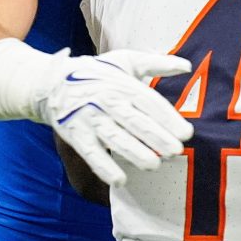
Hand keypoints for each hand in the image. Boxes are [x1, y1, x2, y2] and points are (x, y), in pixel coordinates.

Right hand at [40, 49, 193, 187]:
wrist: (52, 81)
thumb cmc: (98, 72)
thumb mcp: (127, 60)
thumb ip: (157, 63)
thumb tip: (187, 66)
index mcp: (124, 85)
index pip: (150, 102)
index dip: (169, 118)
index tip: (186, 134)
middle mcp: (108, 102)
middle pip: (135, 122)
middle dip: (156, 137)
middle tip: (176, 151)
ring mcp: (91, 119)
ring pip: (115, 138)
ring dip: (134, 153)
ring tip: (154, 165)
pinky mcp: (75, 135)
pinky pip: (91, 153)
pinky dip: (104, 167)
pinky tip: (120, 180)